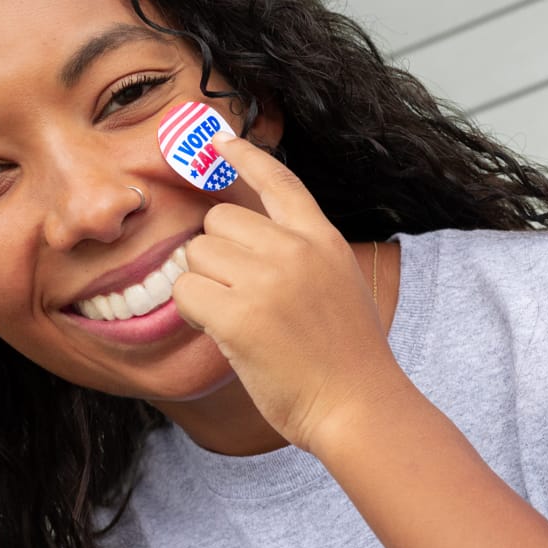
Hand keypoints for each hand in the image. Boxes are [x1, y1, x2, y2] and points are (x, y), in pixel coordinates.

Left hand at [169, 131, 404, 451]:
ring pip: (198, 254)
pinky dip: (194, 313)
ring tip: (239, 321)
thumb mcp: (341, 286)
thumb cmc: (348, 360)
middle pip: (220, 221)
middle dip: (218, 257)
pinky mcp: (240, 316)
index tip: (219, 141)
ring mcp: (269, 280)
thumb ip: (304, 255)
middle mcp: (296, 250)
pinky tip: (224, 334)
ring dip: (206, 286)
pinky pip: (187, 292)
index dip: (244, 157)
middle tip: (243, 298)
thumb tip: (248, 239)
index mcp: (323, 240)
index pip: (279, 182)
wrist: (360, 406)